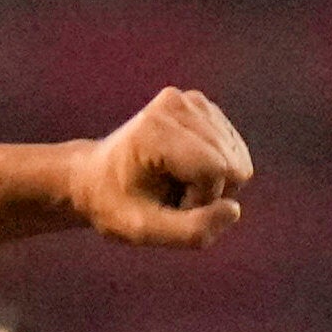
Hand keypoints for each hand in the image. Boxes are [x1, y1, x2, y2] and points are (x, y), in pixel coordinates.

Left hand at [76, 89, 251, 248]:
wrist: (94, 177)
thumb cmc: (115, 205)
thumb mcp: (144, 231)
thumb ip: (191, 231)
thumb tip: (234, 210)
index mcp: (155, 130)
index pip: (216, 170)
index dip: (202, 200)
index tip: (168, 206)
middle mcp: (176, 104)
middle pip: (233, 165)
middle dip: (209, 191)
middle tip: (170, 194)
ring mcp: (191, 100)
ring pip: (238, 159)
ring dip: (213, 181)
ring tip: (174, 182)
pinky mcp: (202, 106)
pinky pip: (235, 150)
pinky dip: (216, 168)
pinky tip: (185, 169)